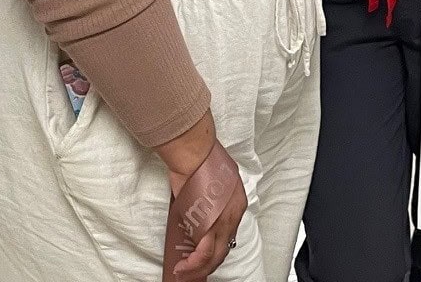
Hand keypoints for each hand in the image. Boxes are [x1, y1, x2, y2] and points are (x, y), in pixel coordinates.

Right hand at [166, 150, 246, 280]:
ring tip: (184, 271)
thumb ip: (211, 196)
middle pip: (223, 248)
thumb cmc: (200, 158)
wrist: (194, 151)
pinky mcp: (209, 224)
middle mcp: (234, 214)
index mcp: (237, 202)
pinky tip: (183, 267)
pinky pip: (203, 253)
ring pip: (214, 255)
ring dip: (198, 267)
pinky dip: (193, 264)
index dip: (215, 247)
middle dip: (208, 263)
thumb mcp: (214, 179)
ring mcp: (223, 220)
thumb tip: (200, 207)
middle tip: (193, 270)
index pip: (228, 233)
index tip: (203, 254)